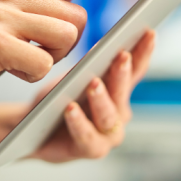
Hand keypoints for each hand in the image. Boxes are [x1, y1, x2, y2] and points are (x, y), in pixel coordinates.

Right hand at [0, 0, 151, 119]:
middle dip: (67, 44)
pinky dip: (31, 75)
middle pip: (78, 18)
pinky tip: (4, 71)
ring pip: (66, 38)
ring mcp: (0, 15)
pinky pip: (44, 63)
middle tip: (32, 53)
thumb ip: (38, 12)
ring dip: (50, 60)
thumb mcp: (5, 24)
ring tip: (16, 61)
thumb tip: (80, 16)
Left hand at [29, 30, 155, 161]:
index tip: (148, 32)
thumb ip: (90, 65)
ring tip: (93, 83)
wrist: (32, 129)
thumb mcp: (73, 77)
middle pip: (123, 91)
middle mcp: (119, 113)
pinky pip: (86, 136)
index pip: (135, 69)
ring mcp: (107, 134)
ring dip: (101, 98)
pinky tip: (70, 108)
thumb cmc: (57, 100)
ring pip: (108, 115)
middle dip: (122, 72)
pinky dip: (78, 121)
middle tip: (121, 55)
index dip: (143, 52)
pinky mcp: (90, 149)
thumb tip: (101, 46)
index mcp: (118, 91)